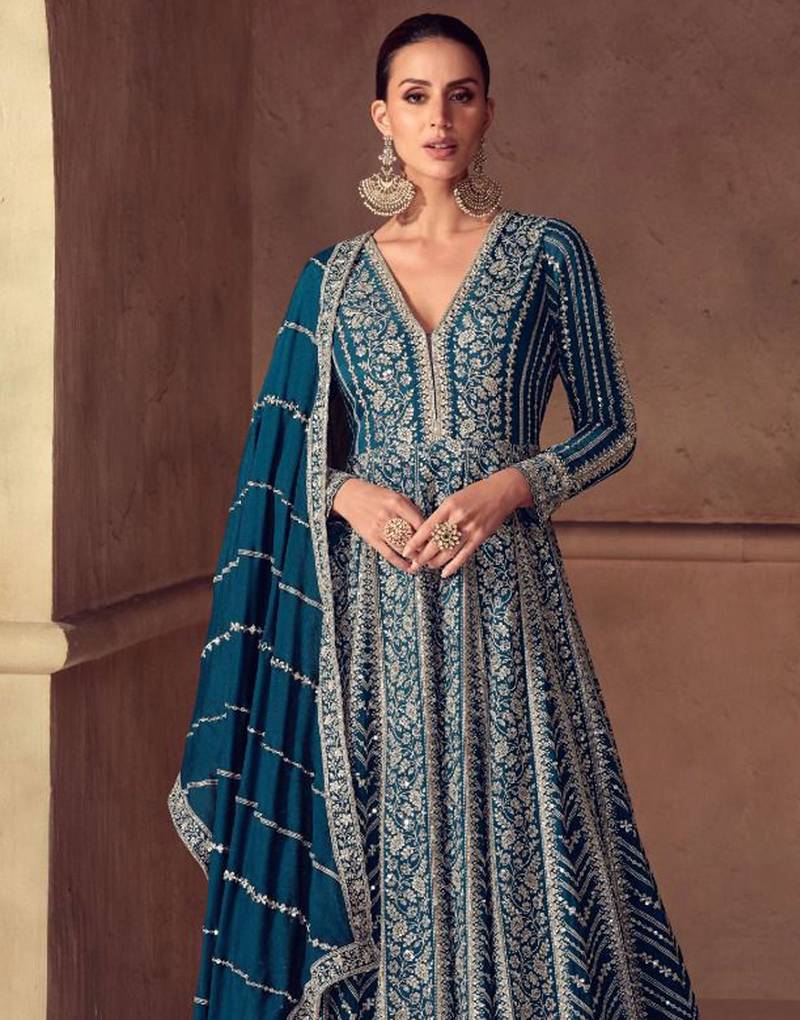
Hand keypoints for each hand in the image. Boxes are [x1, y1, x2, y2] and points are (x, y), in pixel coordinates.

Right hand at [331, 477, 426, 574]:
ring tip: (425, 563)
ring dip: (415, 558)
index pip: (420, 522)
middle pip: (412, 537)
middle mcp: (389, 516)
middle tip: (435, 555)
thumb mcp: (396, 496)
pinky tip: (409, 568)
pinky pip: (388, 554)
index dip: (431, 534)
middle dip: (425, 548)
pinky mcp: (371, 538)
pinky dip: (400, 563)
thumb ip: (411, 510)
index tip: (440, 541)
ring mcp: (379, 528)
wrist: (350, 497)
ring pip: (402, 547)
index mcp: (398, 503)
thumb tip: (428, 527)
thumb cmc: (377, 496)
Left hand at [401, 466, 530, 578]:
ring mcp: (470, 529)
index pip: (427, 528)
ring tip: (427, 566)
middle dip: (422, 556)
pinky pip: (464, 555)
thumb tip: (427, 532)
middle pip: (435, 543)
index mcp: (448, 507)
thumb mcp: (454, 498)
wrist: (501, 491)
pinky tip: (444, 573)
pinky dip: (453, 566)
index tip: (405, 551)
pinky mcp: (480, 537)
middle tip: (413, 564)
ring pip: (448, 552)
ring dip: (436, 562)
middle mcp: (458, 519)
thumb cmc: (476, 493)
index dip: (415, 542)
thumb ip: (442, 514)